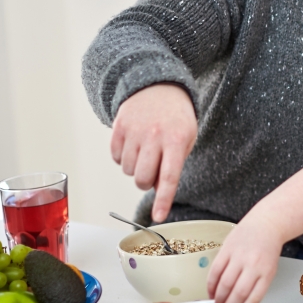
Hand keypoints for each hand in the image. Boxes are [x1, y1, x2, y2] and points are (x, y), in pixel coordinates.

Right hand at [110, 83, 196, 221]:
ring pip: (127, 171)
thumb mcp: (187, 138)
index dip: (163, 200)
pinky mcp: (119, 127)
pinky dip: (123, 157)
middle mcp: (155, 136)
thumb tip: (156, 190)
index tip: (158, 217)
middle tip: (152, 170)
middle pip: (142, 179)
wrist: (158, 85)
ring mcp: (135, 131)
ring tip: (145, 150)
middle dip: (146, 182)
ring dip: (135, 168)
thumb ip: (174, 165)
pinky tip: (133, 143)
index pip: (169, 177)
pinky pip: (116, 157)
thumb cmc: (176, 117)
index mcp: (177, 140)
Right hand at [207, 220, 282, 302]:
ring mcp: (239, 256)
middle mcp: (253, 265)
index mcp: (267, 273)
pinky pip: (215, 271)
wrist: (267, 223)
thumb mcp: (269, 269)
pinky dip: (211, 285)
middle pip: (237, 294)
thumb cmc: (267, 249)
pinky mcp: (226, 249)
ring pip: (224, 284)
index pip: (253, 299)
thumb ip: (257, 285)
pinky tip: (211, 292)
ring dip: (218, 299)